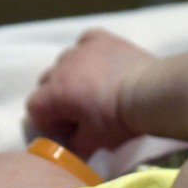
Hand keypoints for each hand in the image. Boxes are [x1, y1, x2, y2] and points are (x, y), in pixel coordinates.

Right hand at [27, 29, 156, 157]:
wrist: (152, 93)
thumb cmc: (119, 120)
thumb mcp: (93, 142)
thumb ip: (72, 147)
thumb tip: (65, 149)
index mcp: (55, 93)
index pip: (34, 108)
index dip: (48, 122)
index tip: (68, 130)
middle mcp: (62, 67)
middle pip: (45, 85)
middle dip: (57, 100)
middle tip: (81, 113)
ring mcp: (80, 50)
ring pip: (63, 63)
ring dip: (71, 77)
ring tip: (93, 90)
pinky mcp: (100, 39)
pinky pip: (84, 43)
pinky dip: (87, 54)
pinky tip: (99, 65)